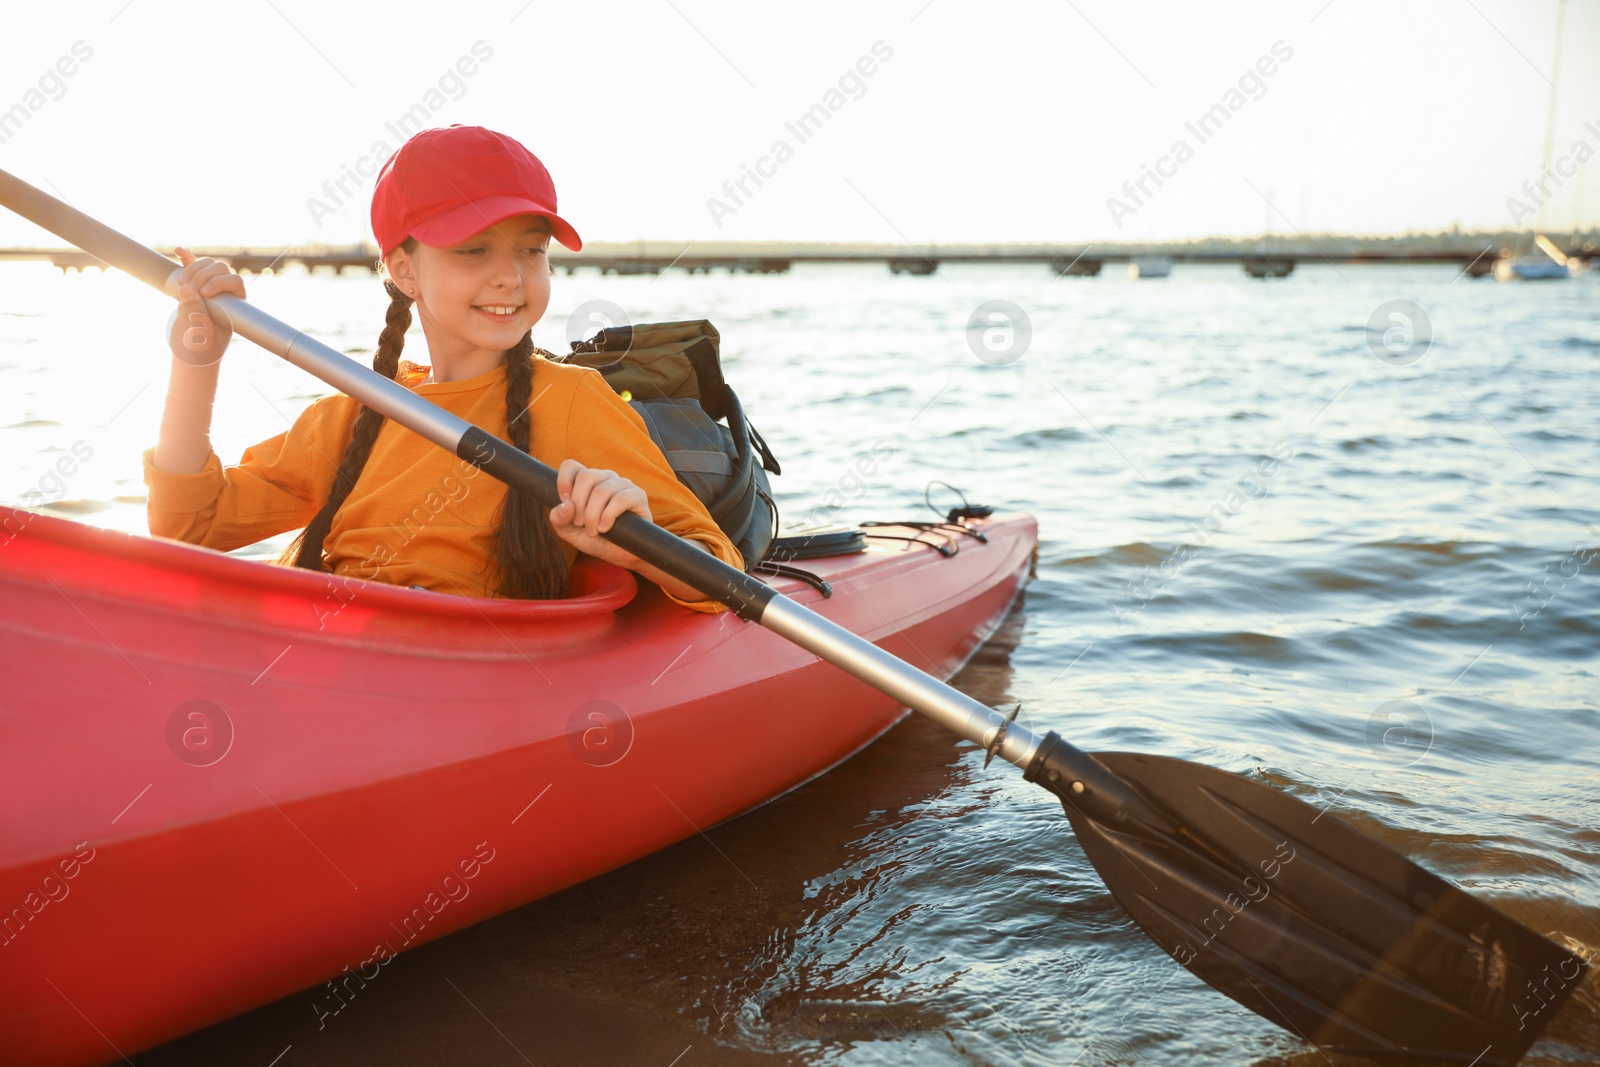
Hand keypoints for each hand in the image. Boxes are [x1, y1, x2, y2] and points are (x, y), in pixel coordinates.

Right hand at [167, 247, 244, 365]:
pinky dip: (186, 258)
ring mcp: (209, 285)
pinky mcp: (192, 285)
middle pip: (221, 268)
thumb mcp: (199, 333)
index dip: (219, 283)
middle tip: (189, 289)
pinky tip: (178, 250)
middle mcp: (225, 291)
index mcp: (236, 302)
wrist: (191, 352)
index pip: (235, 281)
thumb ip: (196, 312)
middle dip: (204, 275)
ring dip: (193, 268)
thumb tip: (188, 290)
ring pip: (207, 265)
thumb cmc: (202, 347)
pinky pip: (192, 266)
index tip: (204, 294)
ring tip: (181, 283)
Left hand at [548, 459, 650, 566]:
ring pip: (602, 490)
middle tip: (579, 523)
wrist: (619, 554)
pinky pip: (620, 499)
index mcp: (587, 481)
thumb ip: (559, 519)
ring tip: (593, 531)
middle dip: (579, 504)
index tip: (565, 502)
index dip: (563, 482)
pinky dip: (608, 516)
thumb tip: (566, 506)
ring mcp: (622, 484)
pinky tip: (605, 528)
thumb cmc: (595, 539)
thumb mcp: (569, 532)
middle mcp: (605, 478)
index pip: (571, 466)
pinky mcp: (637, 495)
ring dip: (592, 515)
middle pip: (586, 476)